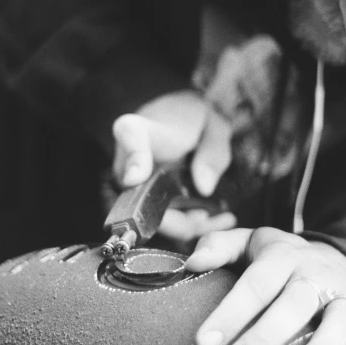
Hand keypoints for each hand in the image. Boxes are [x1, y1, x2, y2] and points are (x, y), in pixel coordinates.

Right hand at [112, 90, 236, 240]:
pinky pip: (156, 221)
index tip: (136, 177)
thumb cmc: (193, 118)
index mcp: (143, 128)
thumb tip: (203, 188)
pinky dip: (184, 226)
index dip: (133, 157)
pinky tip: (210, 222)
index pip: (130, 134)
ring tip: (219, 219)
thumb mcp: (214, 126)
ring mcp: (128, 184)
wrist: (177, 117)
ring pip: (150, 219)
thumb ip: (212, 152)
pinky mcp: (137, 199)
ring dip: (185, 226)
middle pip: (140, 200)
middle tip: (208, 218)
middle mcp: (126, 158)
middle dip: (177, 220)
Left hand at [185, 227, 345, 344]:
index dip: (228, 314)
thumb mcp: (250, 243)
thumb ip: (219, 246)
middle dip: (264, 337)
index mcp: (282, 258)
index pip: (254, 285)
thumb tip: (191, 263)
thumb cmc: (278, 260)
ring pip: (337, 321)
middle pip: (292, 304)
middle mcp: (315, 275)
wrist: (332, 257)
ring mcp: (344, 296)